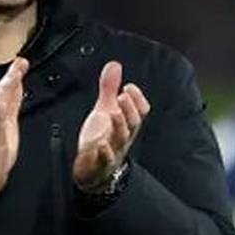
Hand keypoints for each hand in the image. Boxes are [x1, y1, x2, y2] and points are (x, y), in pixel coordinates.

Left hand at [73, 61, 149, 190]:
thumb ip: (109, 88)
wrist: (94, 169)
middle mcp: (124, 136)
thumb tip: (114, 65)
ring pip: (121, 138)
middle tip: (122, 96)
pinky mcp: (101, 163)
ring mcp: (114, 150)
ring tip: (113, 112)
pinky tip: (100, 143)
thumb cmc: (102, 137)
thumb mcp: (104, 109)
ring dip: (119, 125)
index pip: (141, 111)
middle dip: (129, 109)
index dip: (137, 99)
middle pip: (133, 123)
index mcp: (127, 123)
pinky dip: (104, 151)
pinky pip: (106, 158)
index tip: (128, 86)